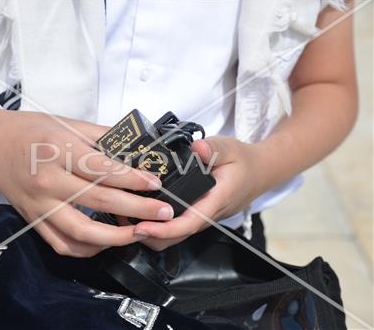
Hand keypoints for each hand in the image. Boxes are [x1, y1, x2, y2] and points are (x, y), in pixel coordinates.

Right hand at [0, 105, 174, 256]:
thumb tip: (136, 150)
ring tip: (140, 232)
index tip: (156, 184)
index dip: (133, 179)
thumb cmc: (30, 130)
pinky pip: (62, 244)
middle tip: (163, 212)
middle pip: (98, 200)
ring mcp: (38, 204)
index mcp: (58, 150)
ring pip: (80, 231)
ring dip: (115, 237)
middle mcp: (47, 180)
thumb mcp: (67, 124)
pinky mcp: (33, 220)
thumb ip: (102, 138)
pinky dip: (87, 248)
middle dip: (137, 208)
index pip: (103, 169)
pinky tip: (107, 242)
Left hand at [134, 136, 265, 250]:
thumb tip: (196, 148)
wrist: (259, 172)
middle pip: (176, 237)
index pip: (188, 223)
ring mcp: (201, 217)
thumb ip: (212, 148)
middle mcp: (206, 215)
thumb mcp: (228, 148)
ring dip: (152, 233)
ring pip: (175, 236)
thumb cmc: (243, 161)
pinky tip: (141, 214)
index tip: (142, 228)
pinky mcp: (197, 215)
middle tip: (125, 224)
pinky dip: (158, 226)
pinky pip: (177, 227)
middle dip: (150, 236)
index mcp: (215, 202)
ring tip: (127, 220)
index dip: (164, 229)